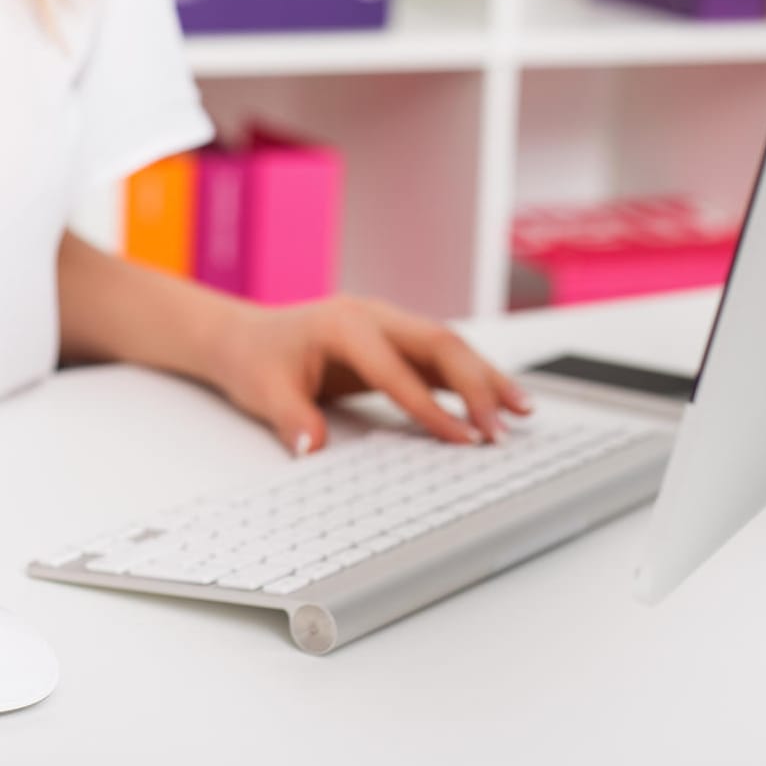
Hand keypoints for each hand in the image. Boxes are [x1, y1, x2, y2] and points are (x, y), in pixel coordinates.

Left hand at [210, 296, 532, 454]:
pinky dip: (470, 378)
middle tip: (503, 429)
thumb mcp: (262, 392)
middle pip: (440, 344)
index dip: (431, 407)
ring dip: (485, 378)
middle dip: (477, 386)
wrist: (242, 337)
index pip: (397, 368)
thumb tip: (310, 449)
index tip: (461, 440)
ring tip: (522, 412)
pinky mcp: (394, 340)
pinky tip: (498, 402)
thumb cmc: (254, 359)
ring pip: (449, 346)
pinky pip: (439, 357)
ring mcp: (387, 324)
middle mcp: (373, 316)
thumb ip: (290, 419)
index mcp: (343, 324)